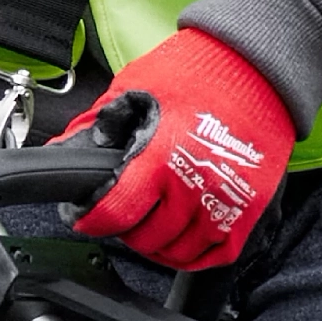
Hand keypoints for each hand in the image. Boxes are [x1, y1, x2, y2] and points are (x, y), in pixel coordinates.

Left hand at [68, 28, 291, 273]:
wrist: (257, 67)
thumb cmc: (196, 71)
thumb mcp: (135, 89)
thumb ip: (99, 126)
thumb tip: (64, 150)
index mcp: (160, 158)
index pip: (114, 215)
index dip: (92, 219)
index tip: (87, 215)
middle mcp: (193, 187)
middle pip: (144, 240)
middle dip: (126, 228)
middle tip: (125, 210)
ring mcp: (225, 202)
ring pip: (178, 254)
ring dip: (158, 244)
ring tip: (152, 221)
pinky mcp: (250, 208)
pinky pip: (214, 254)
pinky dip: (194, 251)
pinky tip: (182, 232)